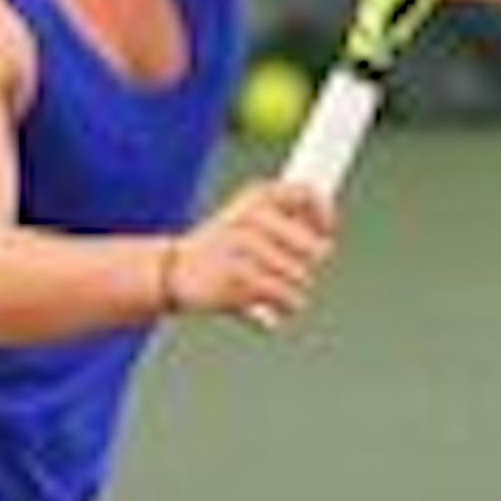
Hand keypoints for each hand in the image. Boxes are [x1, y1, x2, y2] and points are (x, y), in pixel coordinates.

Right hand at [168, 181, 334, 323]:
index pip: (307, 194)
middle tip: (289, 267)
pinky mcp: (242, 279)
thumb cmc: (220, 246)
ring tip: (269, 287)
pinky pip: (288, 298)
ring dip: (293, 290)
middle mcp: (253, 216)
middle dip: (309, 263)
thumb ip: (286, 220)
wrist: (175, 271)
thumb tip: (325, 238)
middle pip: (314, 248)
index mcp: (257, 195)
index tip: (325, 232)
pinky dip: (284, 306)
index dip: (324, 215)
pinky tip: (268, 304)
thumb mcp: (247, 219)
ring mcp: (247, 247)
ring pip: (302, 278)